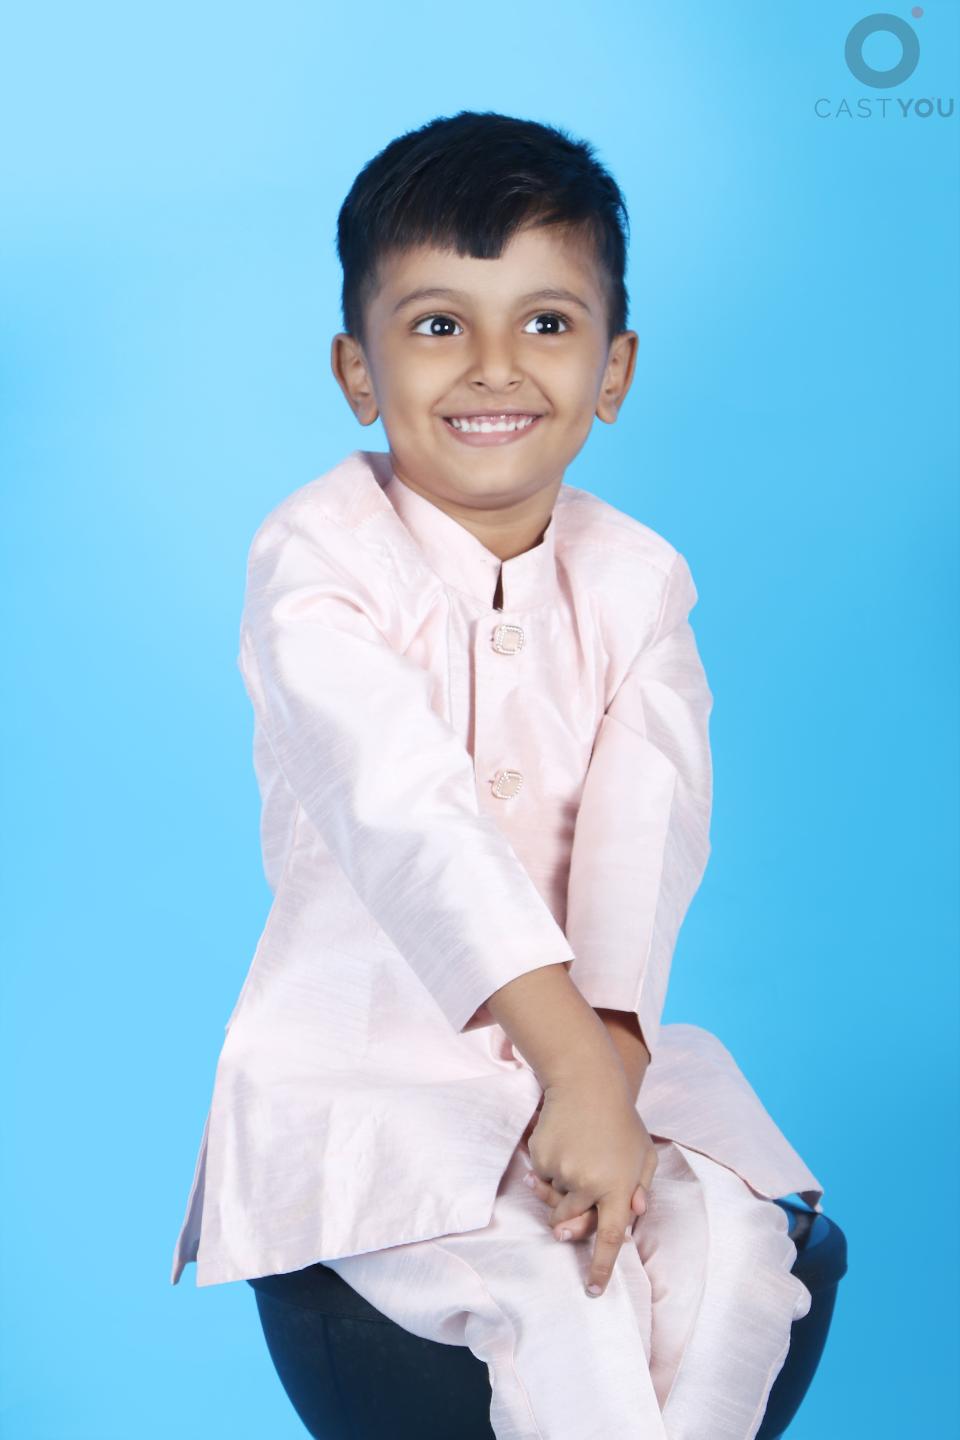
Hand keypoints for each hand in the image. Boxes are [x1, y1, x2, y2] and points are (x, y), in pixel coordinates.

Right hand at [524, 1069, 658, 1296]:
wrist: (586, 1083)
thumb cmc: (620, 1118)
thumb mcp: (644, 1152)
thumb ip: (641, 1185)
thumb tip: (634, 1213)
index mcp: (619, 1187)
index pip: (609, 1237)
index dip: (600, 1267)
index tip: (593, 1291)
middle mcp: (590, 1184)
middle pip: (573, 1223)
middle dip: (570, 1221)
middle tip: (575, 1193)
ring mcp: (563, 1172)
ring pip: (554, 1200)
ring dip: (560, 1190)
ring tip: (573, 1155)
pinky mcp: (542, 1158)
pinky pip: (541, 1177)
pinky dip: (548, 1168)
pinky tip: (561, 1141)